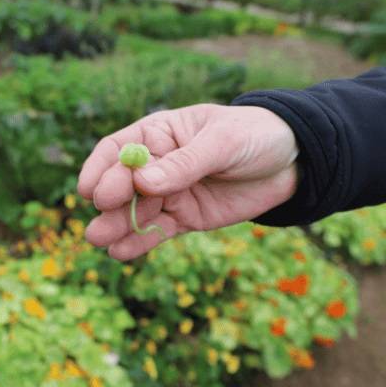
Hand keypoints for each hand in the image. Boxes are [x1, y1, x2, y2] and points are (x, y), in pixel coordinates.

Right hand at [77, 104, 299, 260]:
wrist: (293, 162)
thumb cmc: (254, 136)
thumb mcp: (222, 143)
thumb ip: (184, 164)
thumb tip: (143, 182)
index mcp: (159, 134)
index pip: (120, 150)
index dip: (102, 169)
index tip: (92, 190)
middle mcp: (157, 164)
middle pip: (123, 185)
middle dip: (109, 203)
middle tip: (98, 220)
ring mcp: (169, 193)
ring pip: (136, 211)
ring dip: (116, 226)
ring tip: (99, 240)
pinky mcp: (185, 218)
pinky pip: (157, 231)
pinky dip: (139, 243)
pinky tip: (120, 252)